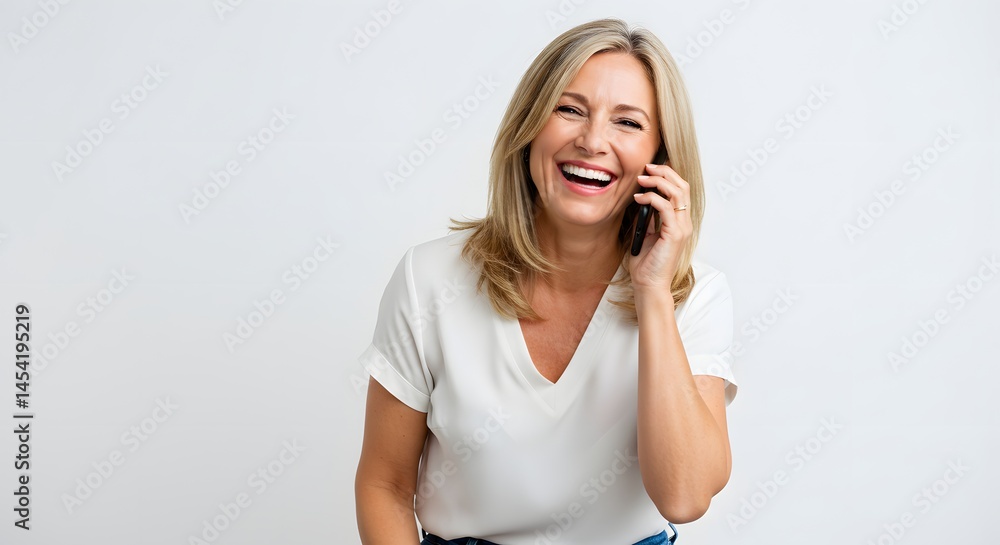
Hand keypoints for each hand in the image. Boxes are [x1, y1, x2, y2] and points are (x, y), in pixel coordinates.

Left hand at [628, 163, 691, 294]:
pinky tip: (638, 198)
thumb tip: (641, 198)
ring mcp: (682, 228)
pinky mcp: (674, 234)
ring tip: (642, 179)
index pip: (680, 190)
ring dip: (658, 181)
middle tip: (647, 167)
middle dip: (664, 172)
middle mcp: (684, 223)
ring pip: (677, 193)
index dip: (667, 176)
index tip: (649, 170)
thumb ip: (646, 216)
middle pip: (682, 186)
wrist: (648, 284)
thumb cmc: (646, 263)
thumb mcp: (644, 233)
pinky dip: (652, 198)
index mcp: (679, 222)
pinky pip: (666, 207)